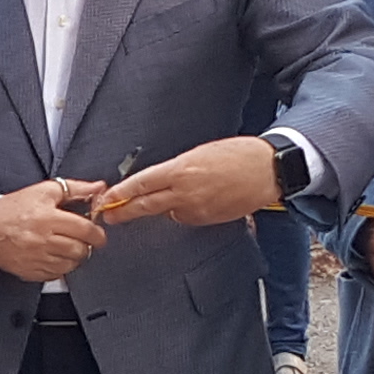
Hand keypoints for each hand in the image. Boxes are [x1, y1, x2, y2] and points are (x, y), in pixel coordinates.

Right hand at [0, 181, 107, 281]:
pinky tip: (54, 255)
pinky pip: (57, 274)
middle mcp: (43, 241)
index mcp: (48, 218)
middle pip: (80, 250)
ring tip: (67, 246)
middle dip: (87, 245)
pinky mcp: (32, 272)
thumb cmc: (14, 209)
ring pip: (71, 264)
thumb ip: (76, 188)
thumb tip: (99, 187)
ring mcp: (38, 259)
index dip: (97, 233)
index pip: (85, 230)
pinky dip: (61, 266)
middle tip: (82, 239)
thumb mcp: (44, 191)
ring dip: (74, 256)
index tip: (98, 234)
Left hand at [97, 136, 277, 228]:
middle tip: (108, 217)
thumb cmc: (238, 155)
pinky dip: (183, 212)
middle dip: (124, 212)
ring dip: (160, 208)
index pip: (142, 183)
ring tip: (174, 195)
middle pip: (146, 205)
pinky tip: (197, 199)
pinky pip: (186, 218)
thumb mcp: (200, 154)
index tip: (106, 199)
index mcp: (181, 169)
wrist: (267, 170)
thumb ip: (177, 170)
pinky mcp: (208, 220)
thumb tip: (163, 180)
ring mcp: (196, 209)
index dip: (121, 194)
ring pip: (167, 213)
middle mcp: (185, 192)